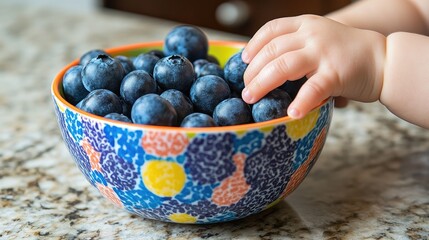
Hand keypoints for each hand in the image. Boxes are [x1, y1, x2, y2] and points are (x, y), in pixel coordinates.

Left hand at [241, 15, 385, 117]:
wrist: (383, 58)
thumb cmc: (346, 53)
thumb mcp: (319, 39)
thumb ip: (296, 48)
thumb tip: (265, 70)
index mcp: (305, 24)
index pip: (271, 29)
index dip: (253, 45)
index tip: (243, 61)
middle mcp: (312, 35)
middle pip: (271, 51)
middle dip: (252, 72)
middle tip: (244, 89)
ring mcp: (323, 52)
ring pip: (283, 66)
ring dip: (262, 84)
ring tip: (251, 99)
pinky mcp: (336, 73)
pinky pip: (312, 89)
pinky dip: (299, 102)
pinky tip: (290, 113)